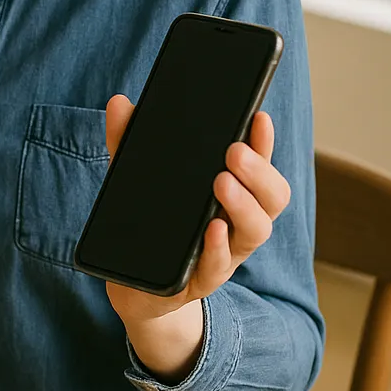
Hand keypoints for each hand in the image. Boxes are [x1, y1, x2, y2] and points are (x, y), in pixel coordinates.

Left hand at [101, 95, 291, 379]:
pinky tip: (211, 229)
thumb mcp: (134, 178)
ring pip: (254, 233)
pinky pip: (218, 268)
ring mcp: (224, 254)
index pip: (259, 164)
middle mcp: (237, 223)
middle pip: (271, 199)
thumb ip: (127, 141)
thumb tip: (119, 103)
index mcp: (231, 194)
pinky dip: (217, 248)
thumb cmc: (149, 224)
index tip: (258, 116)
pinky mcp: (200, 281)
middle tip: (235, 151)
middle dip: (258, 173)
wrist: (135, 287)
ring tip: (223, 183)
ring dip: (243, 206)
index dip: (263, 142)